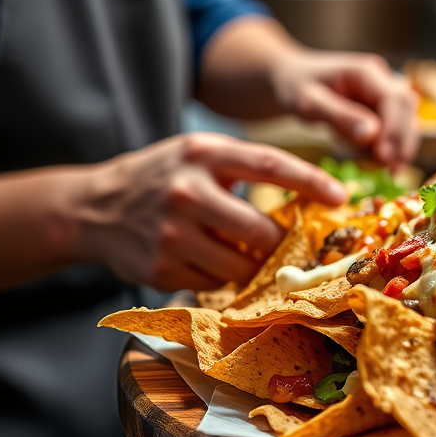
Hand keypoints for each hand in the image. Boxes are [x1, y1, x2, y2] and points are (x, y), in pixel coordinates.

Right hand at [72, 132, 347, 291]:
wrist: (94, 206)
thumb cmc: (164, 175)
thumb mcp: (201, 153)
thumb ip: (245, 168)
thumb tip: (306, 198)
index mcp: (205, 154)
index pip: (270, 165)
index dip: (310, 181)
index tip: (340, 196)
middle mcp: (188, 191)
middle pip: (259, 229)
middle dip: (279, 241)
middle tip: (287, 243)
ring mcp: (171, 233)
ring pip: (239, 265)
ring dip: (252, 264)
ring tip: (245, 252)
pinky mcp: (159, 268)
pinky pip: (213, 283)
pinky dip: (221, 276)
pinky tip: (209, 260)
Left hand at [269, 50, 419, 167]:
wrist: (289, 78)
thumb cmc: (295, 87)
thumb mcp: (309, 102)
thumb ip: (340, 116)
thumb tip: (373, 135)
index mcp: (365, 71)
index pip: (393, 98)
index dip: (394, 128)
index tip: (385, 157)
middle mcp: (381, 78)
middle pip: (407, 107)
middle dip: (402, 140)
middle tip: (392, 171)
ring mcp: (382, 92)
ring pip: (405, 118)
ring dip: (401, 145)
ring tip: (388, 172)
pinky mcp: (379, 107)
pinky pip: (394, 127)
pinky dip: (390, 146)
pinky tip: (376, 162)